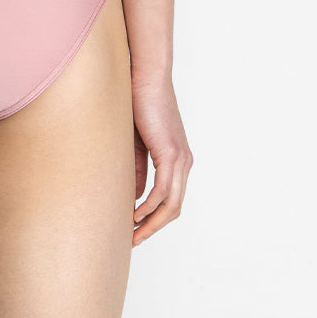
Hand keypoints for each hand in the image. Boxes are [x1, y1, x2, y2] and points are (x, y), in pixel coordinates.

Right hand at [130, 73, 192, 247]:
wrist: (145, 77)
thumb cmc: (139, 103)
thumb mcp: (135, 144)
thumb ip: (137, 170)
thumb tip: (136, 197)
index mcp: (178, 160)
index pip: (171, 199)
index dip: (155, 218)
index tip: (136, 229)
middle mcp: (184, 162)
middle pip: (175, 208)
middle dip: (154, 227)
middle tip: (134, 240)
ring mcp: (180, 159)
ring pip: (171, 203)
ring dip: (151, 223)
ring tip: (133, 234)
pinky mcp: (170, 153)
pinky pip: (163, 190)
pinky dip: (149, 206)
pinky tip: (135, 214)